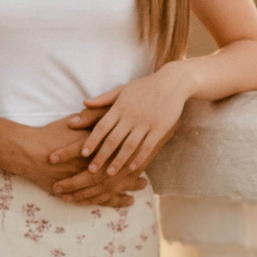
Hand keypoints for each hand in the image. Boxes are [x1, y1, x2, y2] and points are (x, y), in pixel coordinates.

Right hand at [11, 118, 142, 206]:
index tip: (144, 159)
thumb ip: (88, 119)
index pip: (123, 151)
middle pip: (123, 172)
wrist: (32, 151)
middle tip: (145, 183)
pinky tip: (125, 202)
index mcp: (99, 146)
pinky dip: (114, 201)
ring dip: (127, 190)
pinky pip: (101, 198)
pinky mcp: (81, 191)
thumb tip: (101, 117)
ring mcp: (91, 179)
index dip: (135, 155)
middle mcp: (98, 163)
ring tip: (137, 193)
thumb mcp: (72, 123)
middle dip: (134, 178)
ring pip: (114, 187)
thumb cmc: (50, 135)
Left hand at [76, 68, 190, 177]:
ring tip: (109, 173)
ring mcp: (146, 122)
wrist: (173, 82)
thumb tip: (84, 103)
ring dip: (118, 161)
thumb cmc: (145, 86)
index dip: (92, 141)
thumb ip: (104, 98)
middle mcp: (131, 116)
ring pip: (129, 146)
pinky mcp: (160, 128)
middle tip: (91, 170)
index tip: (83, 154)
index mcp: (120, 106)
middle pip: (112, 140)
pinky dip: (139, 158)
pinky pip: (147, 146)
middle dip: (101, 156)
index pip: (102, 126)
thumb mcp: (123, 89)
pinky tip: (132, 168)